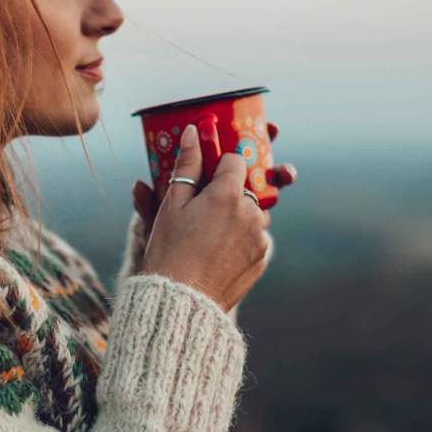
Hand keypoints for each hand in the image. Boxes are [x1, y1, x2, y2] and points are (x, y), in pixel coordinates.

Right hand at [139, 124, 276, 311]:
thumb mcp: (172, 204)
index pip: (234, 161)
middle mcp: (251, 212)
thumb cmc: (170, 249)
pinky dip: (240, 240)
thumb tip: (193, 132)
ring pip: (251, 213)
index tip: (206, 176)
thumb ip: (186, 165)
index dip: (219, 166)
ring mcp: (259, 237)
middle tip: (202, 211)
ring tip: (207, 235)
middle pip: (244, 188)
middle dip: (227, 193)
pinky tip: (217, 252)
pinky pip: (254, 238)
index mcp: (228, 194)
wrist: (182, 299)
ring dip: (236, 216)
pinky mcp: (261, 258)